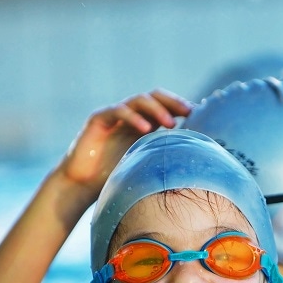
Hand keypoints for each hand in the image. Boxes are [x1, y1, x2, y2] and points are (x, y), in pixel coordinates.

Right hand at [58, 88, 191, 190]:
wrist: (82, 185)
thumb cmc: (115, 179)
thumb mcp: (146, 167)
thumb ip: (164, 158)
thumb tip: (199, 162)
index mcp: (144, 124)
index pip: (165, 106)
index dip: (181, 107)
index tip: (201, 114)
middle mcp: (130, 115)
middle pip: (155, 97)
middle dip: (173, 102)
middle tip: (189, 112)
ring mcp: (114, 115)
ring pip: (139, 100)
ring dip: (157, 110)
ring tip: (171, 123)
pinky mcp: (98, 119)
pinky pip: (118, 111)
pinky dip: (134, 117)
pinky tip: (146, 129)